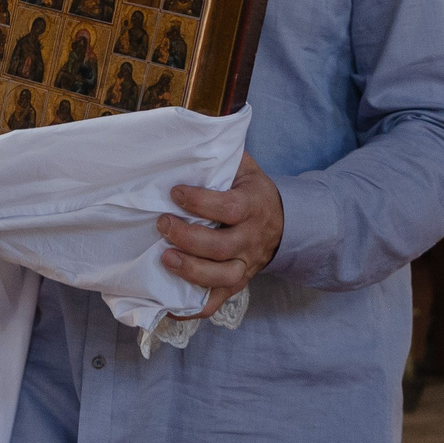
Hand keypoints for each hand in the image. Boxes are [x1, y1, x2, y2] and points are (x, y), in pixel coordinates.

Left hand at [159, 153, 283, 316]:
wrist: (281, 221)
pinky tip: (168, 304)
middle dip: (188, 238)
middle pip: (222, 247)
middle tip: (162, 224)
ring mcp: (245, 265)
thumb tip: (191, 133)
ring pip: (221, 277)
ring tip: (164, 258)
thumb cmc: (249, 190)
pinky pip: (216, 302)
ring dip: (190, 271)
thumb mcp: (243, 167)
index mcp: (253, 206)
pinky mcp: (236, 284)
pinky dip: (192, 308)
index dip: (201, 202)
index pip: (229, 208)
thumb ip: (221, 155)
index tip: (175, 192)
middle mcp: (251, 239)